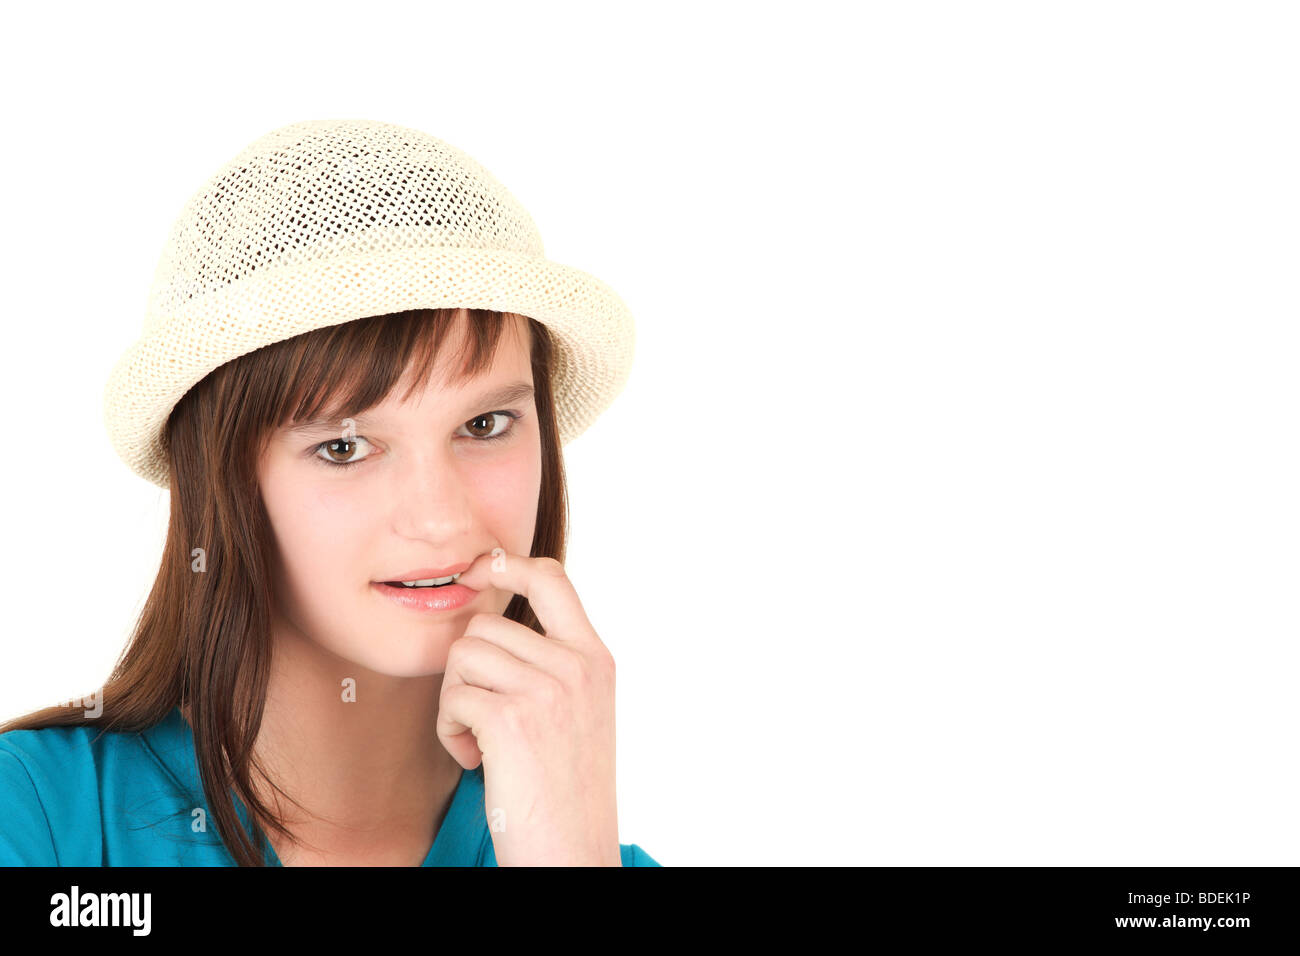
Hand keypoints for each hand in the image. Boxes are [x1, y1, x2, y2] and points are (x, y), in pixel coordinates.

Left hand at [436, 551, 620, 865]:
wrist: (573, 853)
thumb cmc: (567, 793)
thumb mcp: (581, 713)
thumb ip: (555, 664)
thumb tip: (492, 624)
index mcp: (596, 659)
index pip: (551, 577)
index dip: (507, 564)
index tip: (477, 570)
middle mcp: (577, 665)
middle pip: (483, 626)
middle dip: (467, 672)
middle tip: (486, 719)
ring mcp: (547, 689)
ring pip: (462, 658)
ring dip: (456, 702)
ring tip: (483, 742)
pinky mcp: (512, 717)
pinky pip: (451, 698)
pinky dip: (450, 732)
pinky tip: (477, 760)